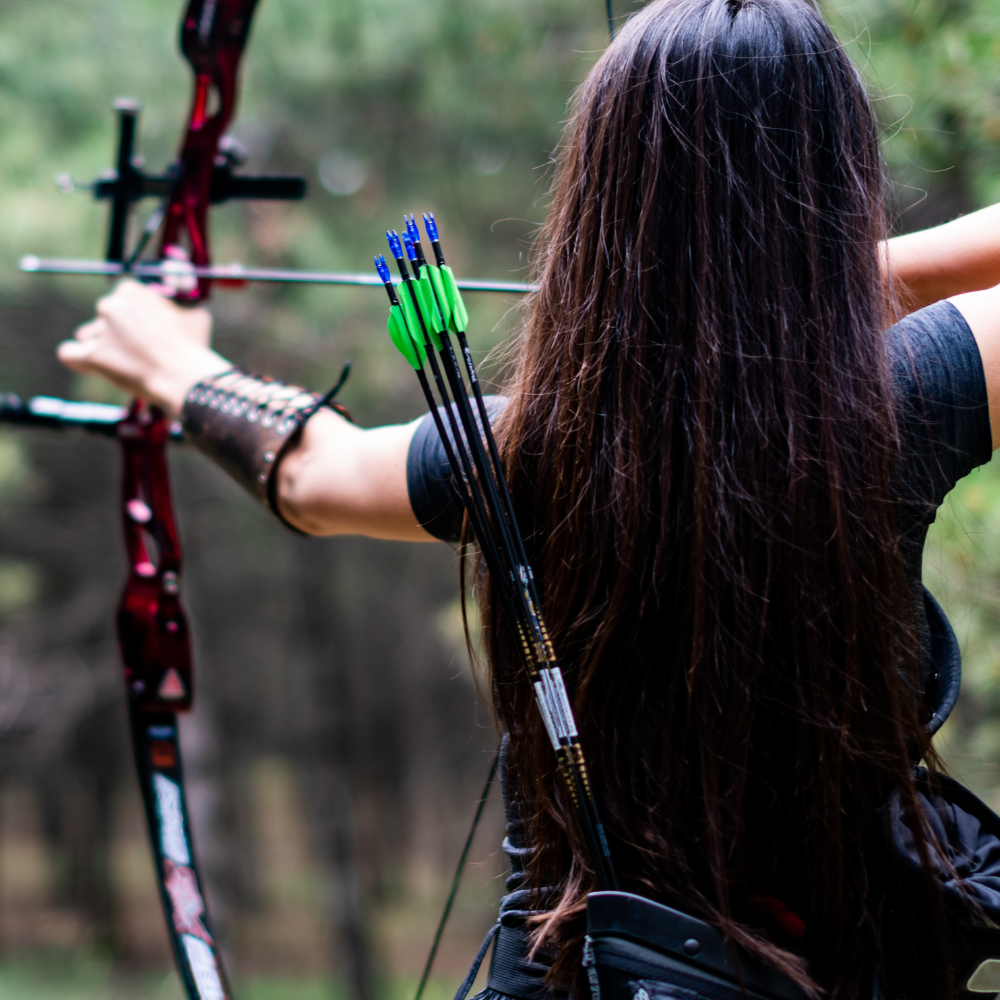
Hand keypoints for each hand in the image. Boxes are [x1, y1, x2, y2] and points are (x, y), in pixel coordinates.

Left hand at [58, 279, 231, 415]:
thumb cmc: (193, 346)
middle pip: (103, 318)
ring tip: (125, 364)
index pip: (119, 301)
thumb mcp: (195, 314)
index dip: (131, 318)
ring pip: (87, 335)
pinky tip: (92, 365)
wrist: (184, 376)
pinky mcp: (90, 355)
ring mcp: (98, 330)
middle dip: (116, 333)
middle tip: (137, 351)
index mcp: (130, 291)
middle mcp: (109, 306)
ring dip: (101, 347)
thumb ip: (178, 306)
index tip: (144, 332)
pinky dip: (79, 359)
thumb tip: (182, 301)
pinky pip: (70, 353)